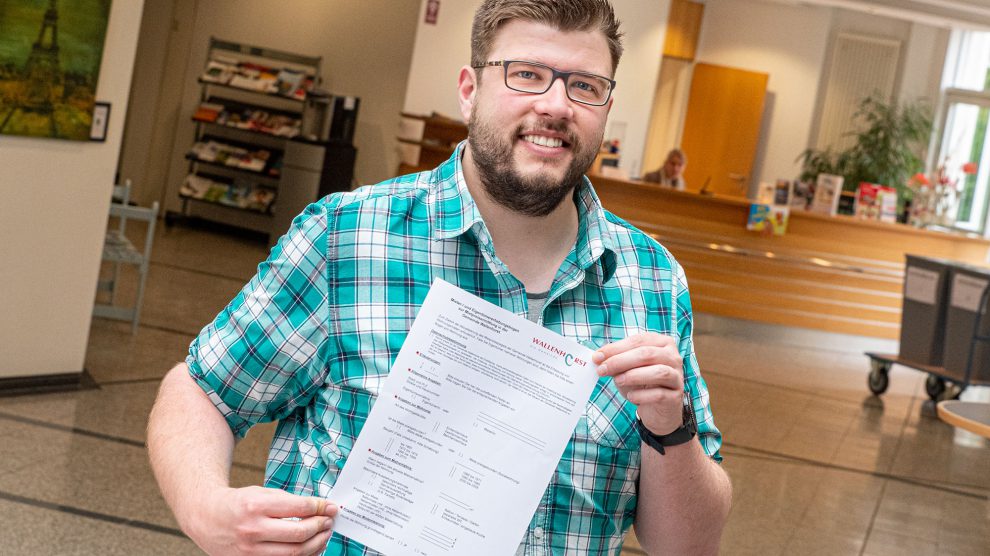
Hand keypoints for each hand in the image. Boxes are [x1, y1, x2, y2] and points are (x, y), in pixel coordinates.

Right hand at [185, 485, 337, 555]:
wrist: (206, 518)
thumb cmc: (238, 503)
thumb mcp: (261, 492)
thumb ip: (288, 501)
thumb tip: (319, 508)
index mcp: (256, 506)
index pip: (298, 508)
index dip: (320, 508)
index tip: (331, 507)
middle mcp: (252, 530)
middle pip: (298, 534)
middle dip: (320, 527)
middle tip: (329, 521)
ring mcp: (250, 550)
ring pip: (293, 553)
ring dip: (315, 544)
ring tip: (323, 534)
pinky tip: (310, 548)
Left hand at [593, 332, 683, 435]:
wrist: (657, 410)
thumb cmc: (641, 383)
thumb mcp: (627, 369)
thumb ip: (616, 361)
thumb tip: (598, 357)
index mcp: (662, 343)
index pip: (638, 340)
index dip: (616, 348)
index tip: (597, 357)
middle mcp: (673, 357)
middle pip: (647, 354)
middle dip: (620, 361)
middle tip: (602, 369)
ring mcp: (677, 376)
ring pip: (658, 372)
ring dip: (634, 376)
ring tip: (617, 381)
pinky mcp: (676, 396)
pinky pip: (660, 394)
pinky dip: (642, 395)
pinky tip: (631, 397)